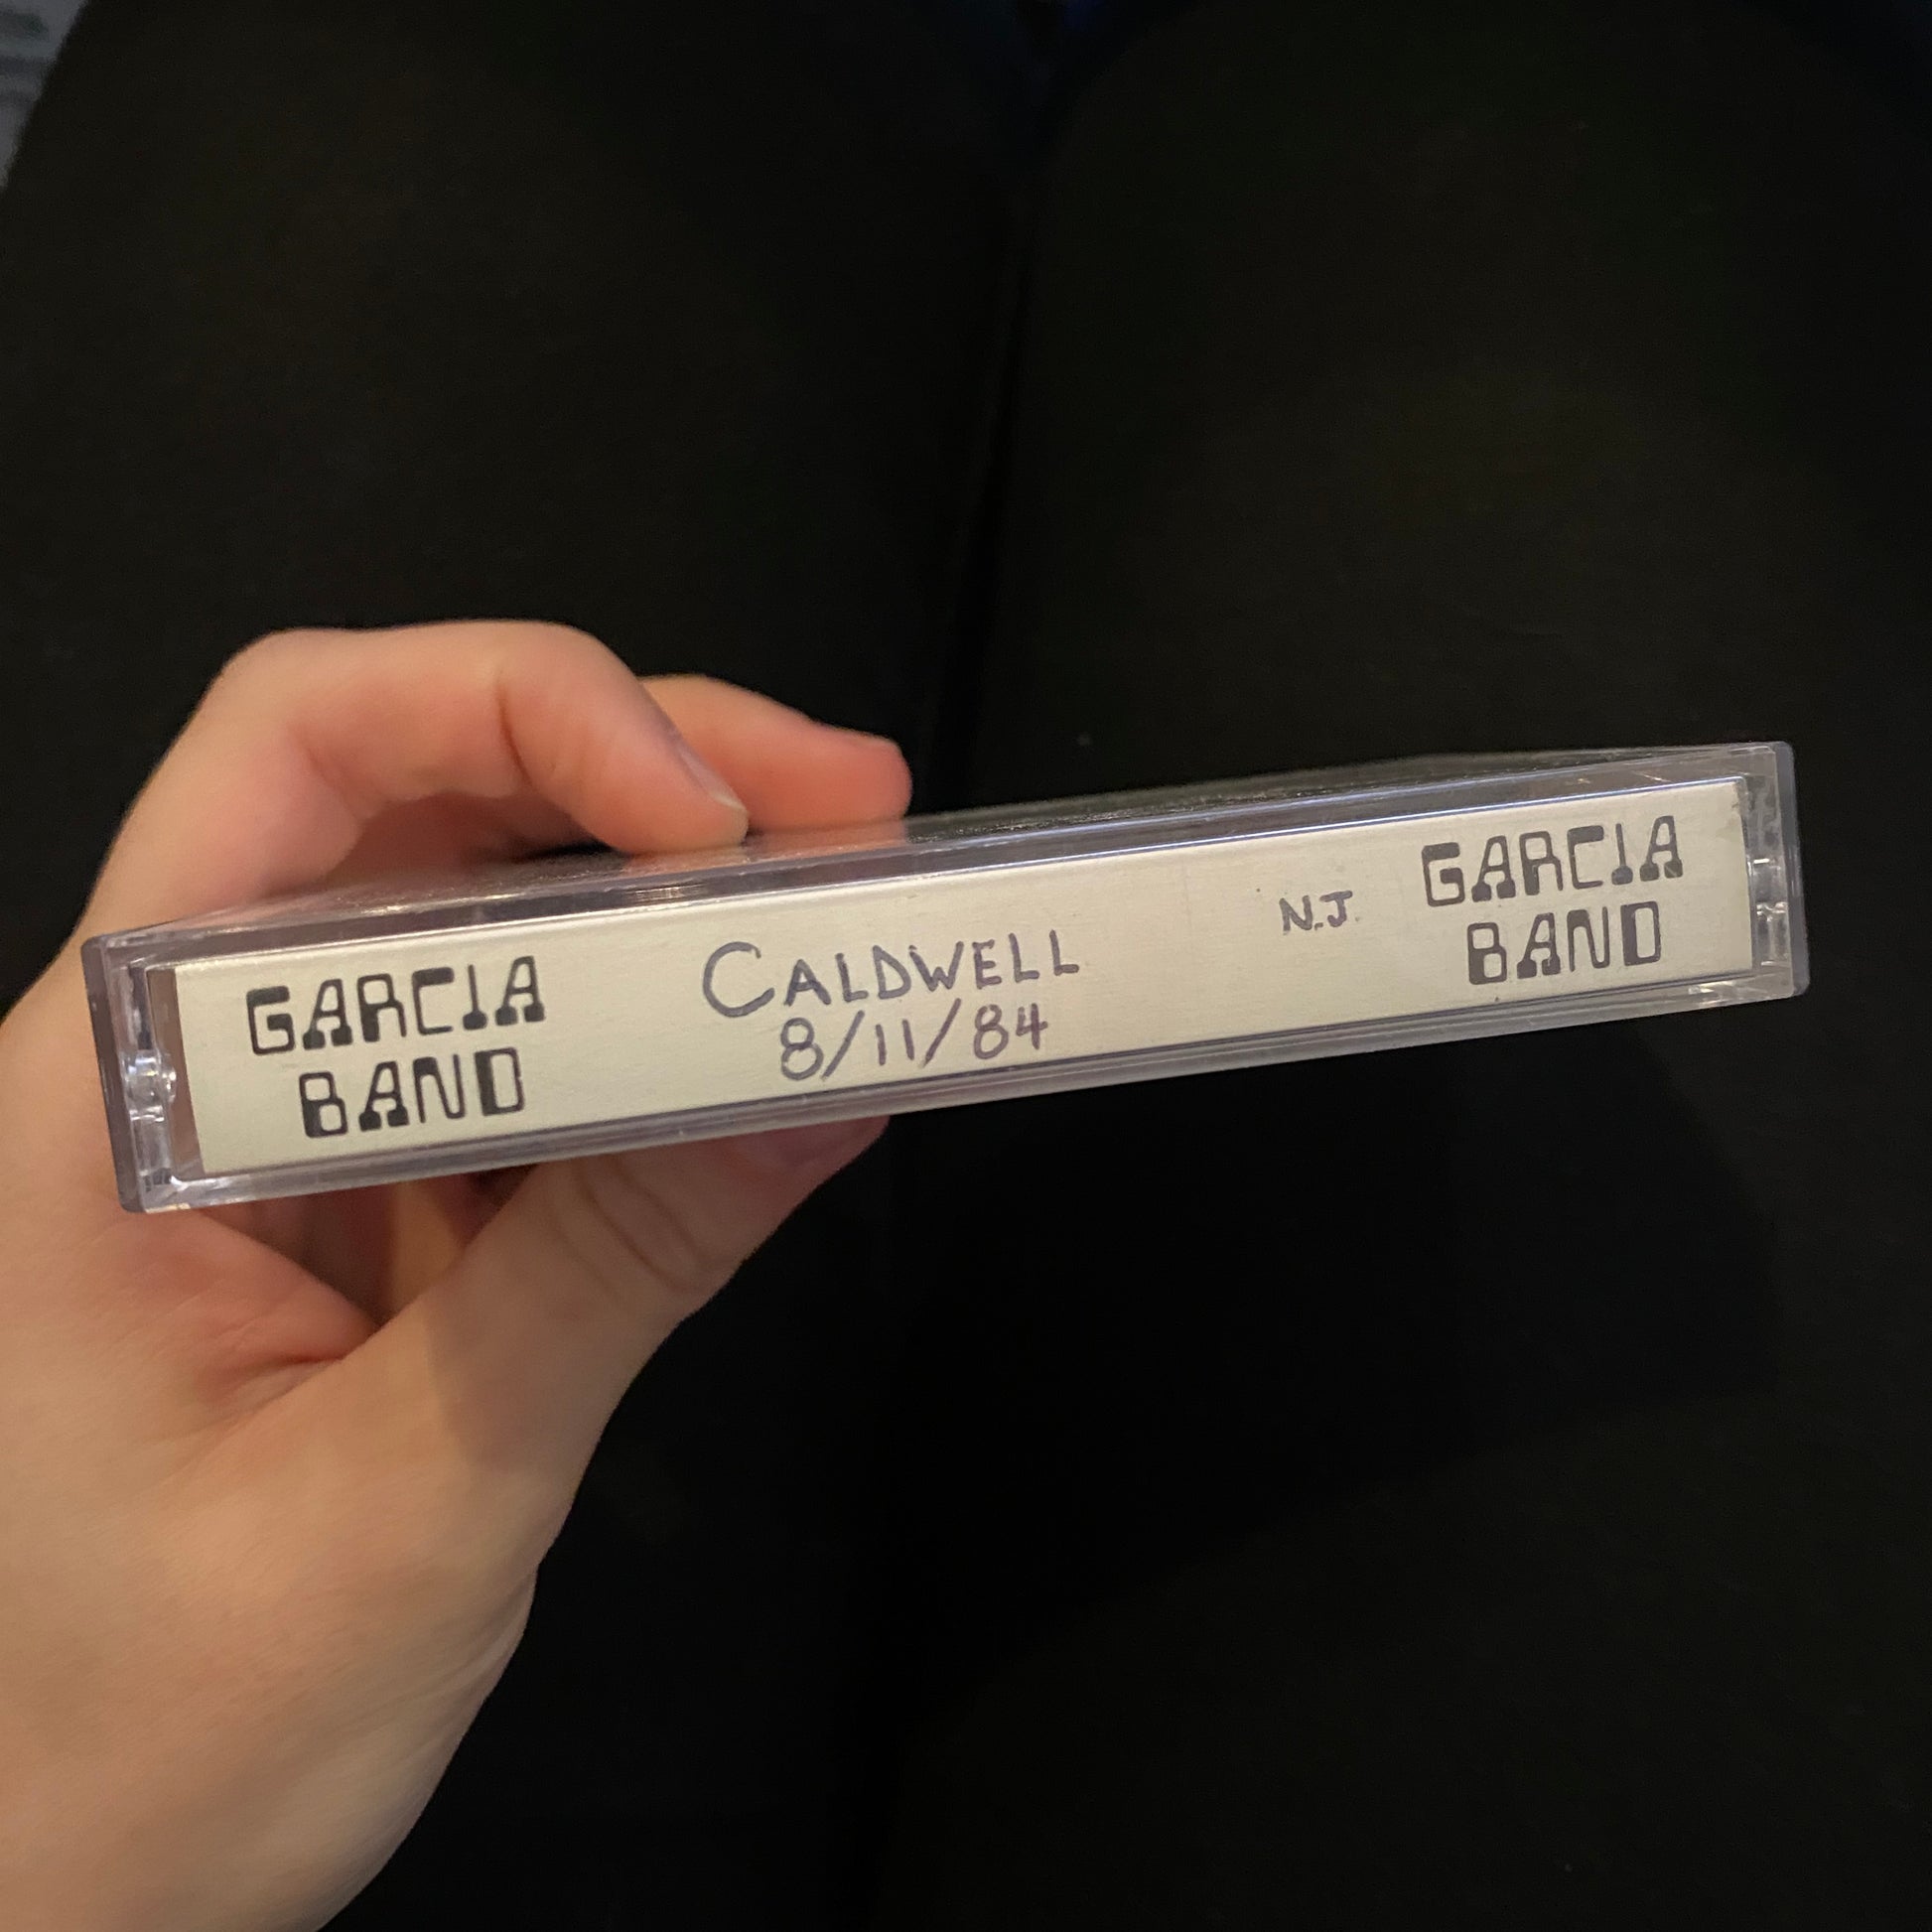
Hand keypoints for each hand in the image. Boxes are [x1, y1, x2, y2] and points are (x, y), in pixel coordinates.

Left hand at [0, 623, 910, 1929]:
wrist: (50, 1896)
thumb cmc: (148, 1741)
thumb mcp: (414, 1499)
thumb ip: (617, 1265)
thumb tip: (832, 1078)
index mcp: (119, 1084)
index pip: (296, 755)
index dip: (517, 712)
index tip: (714, 818)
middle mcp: (195, 1055)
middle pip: (415, 790)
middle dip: (648, 763)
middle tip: (859, 809)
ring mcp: (294, 1125)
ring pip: (485, 907)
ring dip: (672, 882)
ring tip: (855, 888)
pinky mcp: (377, 1199)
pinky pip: (529, 1059)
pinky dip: (662, 1030)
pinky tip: (774, 1040)